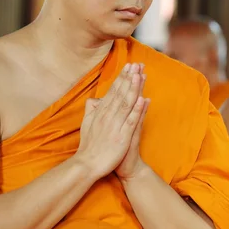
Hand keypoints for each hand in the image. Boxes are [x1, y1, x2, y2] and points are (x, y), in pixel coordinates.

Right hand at [76, 63, 145, 179]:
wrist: (87, 165)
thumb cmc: (89, 145)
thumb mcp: (86, 124)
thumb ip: (90, 110)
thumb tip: (93, 99)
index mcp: (101, 112)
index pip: (113, 91)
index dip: (122, 78)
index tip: (129, 66)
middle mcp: (108, 116)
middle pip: (121, 93)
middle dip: (129, 78)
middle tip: (137, 64)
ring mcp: (115, 125)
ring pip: (126, 103)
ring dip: (133, 88)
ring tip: (140, 75)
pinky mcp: (122, 136)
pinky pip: (131, 121)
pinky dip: (137, 110)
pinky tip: (143, 99)